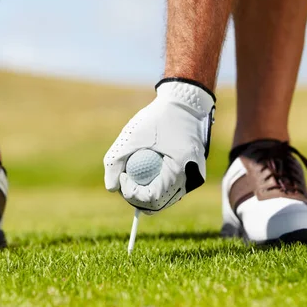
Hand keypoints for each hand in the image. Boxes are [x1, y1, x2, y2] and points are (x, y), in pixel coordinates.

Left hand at [103, 78, 214, 213]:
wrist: (185, 103)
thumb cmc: (158, 116)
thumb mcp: (131, 135)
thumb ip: (115, 161)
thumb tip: (111, 188)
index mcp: (181, 169)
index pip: (152, 198)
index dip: (132, 193)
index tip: (122, 176)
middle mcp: (192, 179)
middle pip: (159, 204)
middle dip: (137, 197)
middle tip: (125, 179)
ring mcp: (195, 178)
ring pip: (165, 199)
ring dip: (146, 193)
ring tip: (134, 174)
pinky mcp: (193, 174)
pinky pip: (172, 189)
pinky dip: (157, 185)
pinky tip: (145, 172)